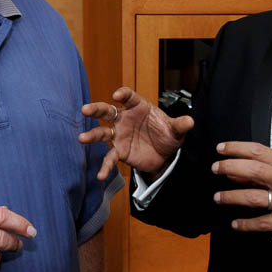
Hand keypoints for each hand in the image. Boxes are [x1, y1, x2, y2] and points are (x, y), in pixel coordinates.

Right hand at [79, 87, 193, 180]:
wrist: (165, 154)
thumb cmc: (167, 134)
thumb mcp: (176, 130)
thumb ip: (180, 125)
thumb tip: (190, 121)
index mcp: (138, 107)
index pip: (128, 97)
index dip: (122, 95)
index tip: (117, 96)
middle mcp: (124, 118)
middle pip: (107, 111)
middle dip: (95, 109)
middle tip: (85, 110)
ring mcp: (119, 135)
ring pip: (102, 132)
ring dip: (92, 135)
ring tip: (82, 138)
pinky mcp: (119, 151)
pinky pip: (110, 158)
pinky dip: (105, 167)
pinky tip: (101, 176)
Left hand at [210, 141, 271, 254]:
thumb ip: (261, 175)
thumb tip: (233, 172)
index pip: (260, 151)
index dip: (238, 148)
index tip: (221, 149)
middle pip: (256, 170)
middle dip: (231, 167)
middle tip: (215, 169)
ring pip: (255, 197)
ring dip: (232, 197)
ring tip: (218, 197)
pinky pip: (262, 223)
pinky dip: (245, 224)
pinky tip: (235, 224)